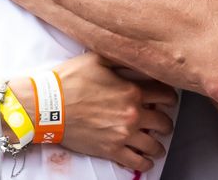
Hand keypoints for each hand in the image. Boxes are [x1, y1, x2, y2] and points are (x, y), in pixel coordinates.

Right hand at [55, 53, 177, 171]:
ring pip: (154, 144)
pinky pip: (137, 161)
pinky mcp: (111, 150)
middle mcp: (132, 114)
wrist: (48, 106)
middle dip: (165, 121)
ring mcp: (123, 134)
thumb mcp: (98, 59)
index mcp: (132, 91)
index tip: (167, 100)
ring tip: (156, 142)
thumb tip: (138, 55)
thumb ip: (122, 58)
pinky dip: (146, 162)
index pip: (166, 95)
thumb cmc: (69, 81)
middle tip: (161, 121)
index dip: (169, 97)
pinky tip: (146, 159)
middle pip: (164, 122)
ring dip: (158, 143)